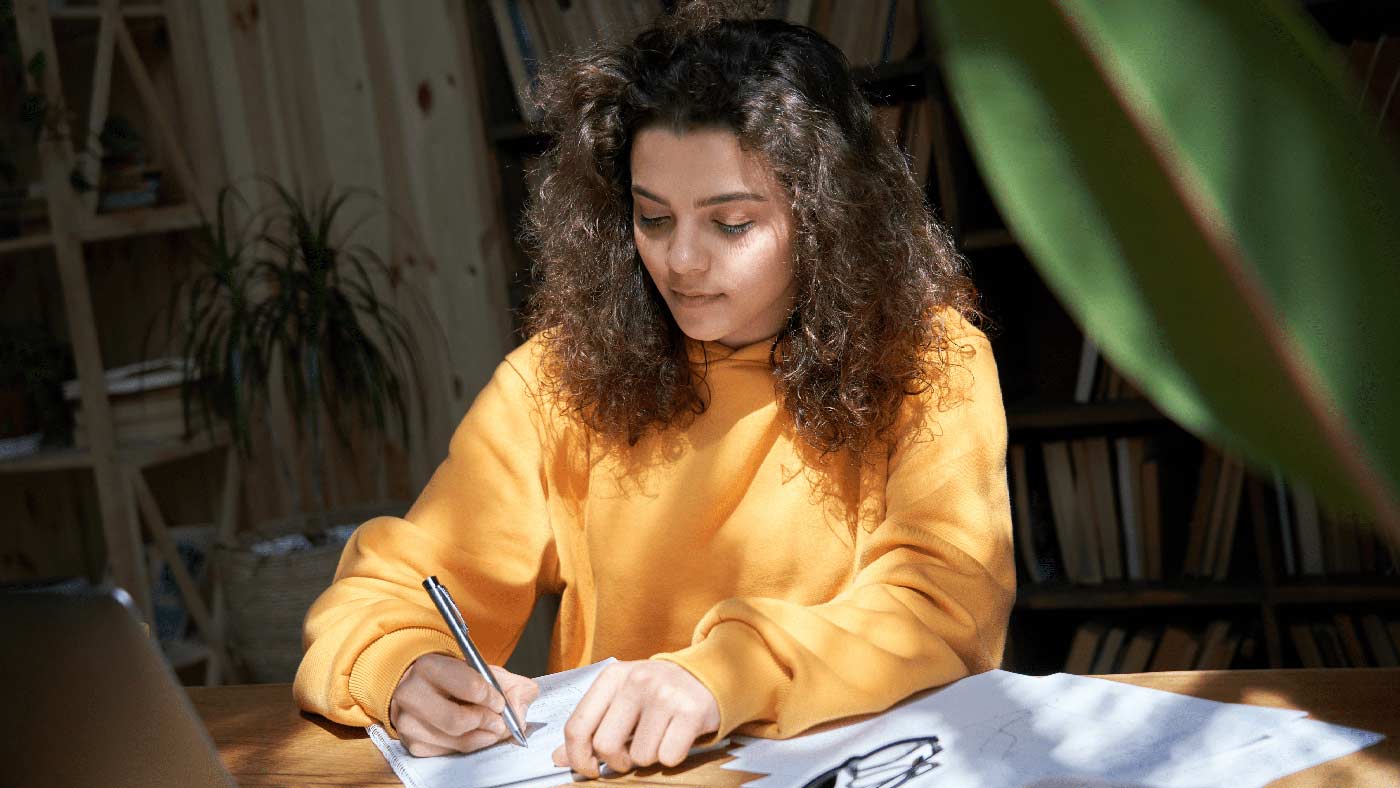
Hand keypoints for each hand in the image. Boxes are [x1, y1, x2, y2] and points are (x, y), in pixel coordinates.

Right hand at [389, 654, 538, 756]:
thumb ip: (512, 686)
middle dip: (486, 722)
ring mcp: (408, 722)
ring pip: (455, 739)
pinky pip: (449, 752)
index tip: (499, 702)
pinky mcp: (413, 743)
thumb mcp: (486, 671)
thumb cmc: (457, 678)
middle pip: (457, 720)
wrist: (426, 686)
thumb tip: (519, 712)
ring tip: (490, 727)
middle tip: (498, 721)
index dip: (492, 697)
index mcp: (430, 666)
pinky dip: (469, 745)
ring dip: (482, 736)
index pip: (470, 687)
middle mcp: (411, 693)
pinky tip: (472, 733)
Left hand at [551, 659, 719, 777]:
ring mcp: (665, 694)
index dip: (578, 757)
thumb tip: (559, 758)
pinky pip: (668, 757)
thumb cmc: (658, 692)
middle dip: (617, 761)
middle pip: (605, 746)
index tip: (589, 768)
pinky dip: (671, 757)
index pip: (578, 725)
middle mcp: (637, 680)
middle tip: (629, 755)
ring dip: (648, 758)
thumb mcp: (620, 699)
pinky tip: (676, 738)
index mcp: (612, 677)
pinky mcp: (691, 711)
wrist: (707, 675)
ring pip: (640, 756)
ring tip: (659, 737)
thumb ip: (591, 726)